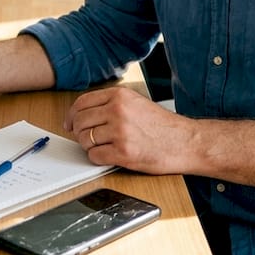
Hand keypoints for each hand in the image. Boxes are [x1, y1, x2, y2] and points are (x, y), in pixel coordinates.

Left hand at [64, 86, 189, 173]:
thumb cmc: (163, 126)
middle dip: (79, 133)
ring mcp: (120, 132)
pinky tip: (109, 156)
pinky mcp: (123, 153)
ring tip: (104, 147)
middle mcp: (118, 110)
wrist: (186, 142)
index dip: (72, 115)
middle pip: (80, 122)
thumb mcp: (136, 103)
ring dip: (90, 147)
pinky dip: (98, 158)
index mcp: (120, 96)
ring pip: (85, 140)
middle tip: (86, 139)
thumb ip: (111, 104)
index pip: (82, 102)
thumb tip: (83, 114)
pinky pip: (95, 156)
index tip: (69, 123)